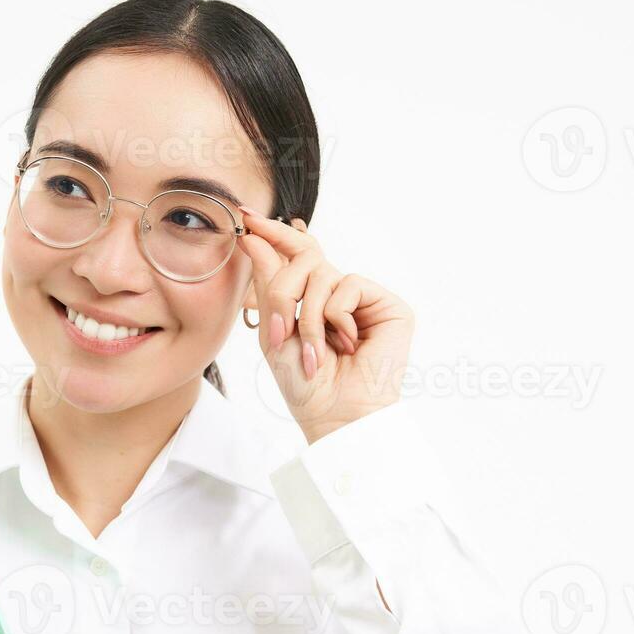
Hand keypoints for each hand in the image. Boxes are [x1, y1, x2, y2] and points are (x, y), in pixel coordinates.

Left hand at [236, 206, 414, 442]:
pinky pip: (347, 285)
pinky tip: (347, 344)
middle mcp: (339, 294)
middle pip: (303, 257)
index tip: (246, 218)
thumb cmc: (305, 385)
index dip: (273, 235)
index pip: (295, 254)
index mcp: (312, 299)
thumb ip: (269, 282)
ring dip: (308, 317)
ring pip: (321, 273)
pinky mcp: (388, 305)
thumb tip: (252, 237)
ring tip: (316, 352)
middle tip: (280, 331)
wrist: (335, 415)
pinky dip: (337, 318)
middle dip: (283, 291)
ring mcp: (364, 299)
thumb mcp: (274, 330)